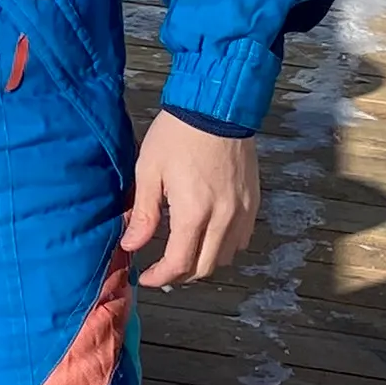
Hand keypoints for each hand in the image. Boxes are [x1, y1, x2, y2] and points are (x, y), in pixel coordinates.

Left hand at [125, 109, 257, 288]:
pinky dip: (224, 246)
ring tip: (184, 252)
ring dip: (204, 262)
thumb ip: (144, 214)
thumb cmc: (177, 135)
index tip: (146, 277)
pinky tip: (208, 235)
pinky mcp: (253, 202)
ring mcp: (242, 212)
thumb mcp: (150, 171)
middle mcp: (223, 219)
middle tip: (162, 269)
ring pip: (226, 257)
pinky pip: (242, 239)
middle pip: (205, 268)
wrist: (216, 107)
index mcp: (194, 213)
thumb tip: (131, 245)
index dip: (160, 277)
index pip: (179, 264)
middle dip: (181, 276)